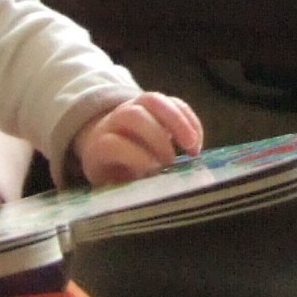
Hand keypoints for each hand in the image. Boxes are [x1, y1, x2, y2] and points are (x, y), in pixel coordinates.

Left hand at [73, 91, 204, 185]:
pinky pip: (173, 102)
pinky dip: (189, 120)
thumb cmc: (114, 172)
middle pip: (134, 116)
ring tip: (193, 147)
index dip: (134, 157)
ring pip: (154, 101)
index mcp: (99, 145)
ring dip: (178, 122)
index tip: (153, 172)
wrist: (106, 143)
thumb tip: (152, 196)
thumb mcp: (112, 185)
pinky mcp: (155, 104)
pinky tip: (197, 141)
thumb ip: (128, 187)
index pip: (112, 144)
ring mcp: (134, 107)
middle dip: (157, 138)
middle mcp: (115, 121)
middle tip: (171, 162)